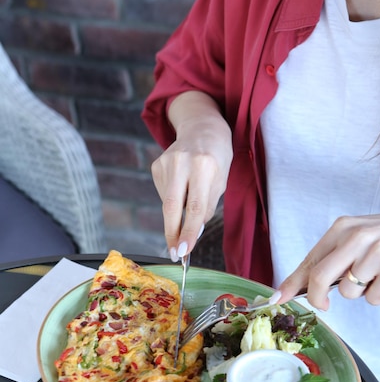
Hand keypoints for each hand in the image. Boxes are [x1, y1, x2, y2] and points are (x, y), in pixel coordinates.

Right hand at [151, 91, 232, 259]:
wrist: (202, 128)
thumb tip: (191, 234)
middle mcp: (182, 162)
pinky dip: (174, 200)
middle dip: (172, 233)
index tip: (183, 251)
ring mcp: (166, 162)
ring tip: (189, 200)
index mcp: (205, 165)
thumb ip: (207, 207)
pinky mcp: (156, 165)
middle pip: (172, 207)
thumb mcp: (221, 181)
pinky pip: (164, 194)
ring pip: (168, 203)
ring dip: (178, 214)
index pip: (195, 207)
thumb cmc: (217, 158)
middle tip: (174, 253)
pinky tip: (182, 187)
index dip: (189, 232)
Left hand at [275, 211, 379, 309]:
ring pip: (348, 293)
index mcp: (343, 228)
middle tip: (323, 305)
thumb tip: (301, 286)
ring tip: (376, 274)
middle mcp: (357, 237)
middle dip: (316, 298)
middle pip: (319, 277)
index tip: (277, 298)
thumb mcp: (358, 236)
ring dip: (359, 291)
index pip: (310, 260)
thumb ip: (332, 257)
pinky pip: (373, 299)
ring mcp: (377, 253)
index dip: (290, 283)